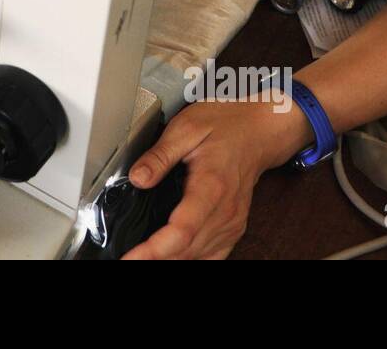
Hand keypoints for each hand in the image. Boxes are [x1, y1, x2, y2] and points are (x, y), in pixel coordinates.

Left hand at [122, 98, 307, 259]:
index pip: (181, 231)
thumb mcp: (186, 128)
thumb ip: (159, 156)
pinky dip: (190, 259)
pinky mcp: (234, 228)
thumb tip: (137, 178)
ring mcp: (232, 223)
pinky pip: (212, 256)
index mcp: (211, 187)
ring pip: (198, 257)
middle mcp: (225, 212)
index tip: (131, 257)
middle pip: (187, 251)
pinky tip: (171, 257)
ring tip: (142, 258)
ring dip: (170, 261)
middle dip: (155, 259)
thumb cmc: (226, 125)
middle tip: (127, 257)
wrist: (259, 130)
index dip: (154, 250)